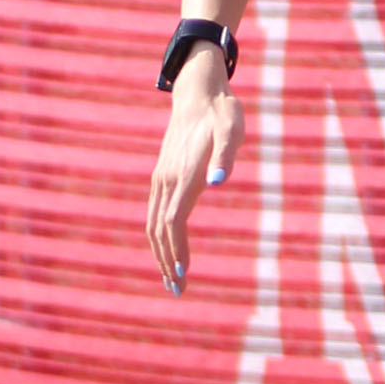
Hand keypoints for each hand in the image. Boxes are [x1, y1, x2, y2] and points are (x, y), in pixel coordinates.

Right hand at [145, 64, 243, 295]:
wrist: (198, 93)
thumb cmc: (222, 113)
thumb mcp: (232, 129)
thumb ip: (226, 155)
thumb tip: (219, 183)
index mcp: (184, 175)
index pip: (174, 222)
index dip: (177, 249)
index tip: (182, 275)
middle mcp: (166, 181)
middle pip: (159, 230)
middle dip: (166, 261)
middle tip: (177, 291)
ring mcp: (160, 178)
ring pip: (152, 224)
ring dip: (159, 252)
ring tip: (170, 278)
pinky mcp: (161, 175)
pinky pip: (153, 212)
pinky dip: (157, 235)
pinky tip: (166, 246)